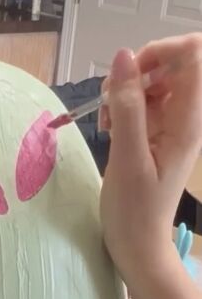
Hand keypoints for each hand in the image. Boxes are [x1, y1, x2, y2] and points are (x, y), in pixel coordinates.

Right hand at [100, 34, 201, 282]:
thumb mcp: (126, 158)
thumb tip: (123, 56)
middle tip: (111, 102)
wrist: (138, 246)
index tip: (129, 75)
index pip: (193, 56)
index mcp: (188, 122)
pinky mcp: (156, 135)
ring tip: (106, 120)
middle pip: (171, 65)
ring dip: (125, 92)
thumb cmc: (134, 210)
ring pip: (153, 83)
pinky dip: (123, 108)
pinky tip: (108, 129)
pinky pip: (143, 104)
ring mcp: (171, 126)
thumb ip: (126, 106)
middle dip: (136, 72)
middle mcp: (185, 118)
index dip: (161, 51)